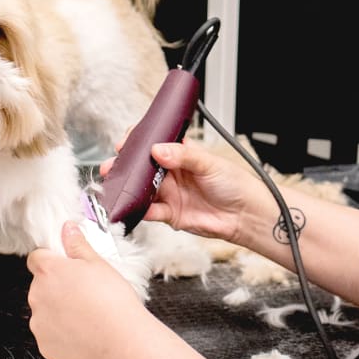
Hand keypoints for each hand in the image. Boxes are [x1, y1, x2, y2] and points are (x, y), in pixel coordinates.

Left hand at [27, 221, 149, 358]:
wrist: (122, 340)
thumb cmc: (113, 300)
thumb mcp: (98, 264)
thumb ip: (77, 245)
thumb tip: (67, 229)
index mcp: (49, 271)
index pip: (36, 258)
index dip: (51, 260)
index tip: (66, 267)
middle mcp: (37, 295)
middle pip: (41, 285)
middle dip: (57, 287)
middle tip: (83, 292)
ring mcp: (39, 323)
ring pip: (44, 310)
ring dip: (57, 310)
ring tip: (85, 314)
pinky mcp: (44, 345)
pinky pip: (48, 334)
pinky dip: (61, 333)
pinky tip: (82, 331)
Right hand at [102, 138, 253, 243]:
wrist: (245, 215)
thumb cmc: (234, 183)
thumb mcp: (209, 163)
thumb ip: (183, 156)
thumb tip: (158, 150)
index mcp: (180, 154)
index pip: (153, 144)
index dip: (137, 143)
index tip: (126, 143)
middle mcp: (171, 173)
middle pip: (141, 167)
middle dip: (124, 166)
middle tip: (112, 165)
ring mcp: (168, 193)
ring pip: (140, 189)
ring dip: (126, 187)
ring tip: (115, 185)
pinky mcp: (169, 214)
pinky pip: (149, 211)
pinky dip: (139, 209)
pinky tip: (133, 205)